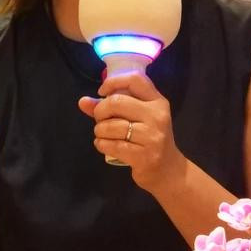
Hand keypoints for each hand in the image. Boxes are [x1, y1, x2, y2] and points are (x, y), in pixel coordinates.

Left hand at [79, 72, 190, 193]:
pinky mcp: (144, 156)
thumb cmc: (148, 140)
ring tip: (103, 135)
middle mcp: (157, 116)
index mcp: (157, 102)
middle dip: (100, 111)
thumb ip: (110, 107)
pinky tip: (104, 145)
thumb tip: (83, 101)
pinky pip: (112, 145)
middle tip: (100, 120)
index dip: (113, 82)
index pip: (135, 80)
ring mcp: (152, 136)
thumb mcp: (137, 119)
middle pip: (117, 101)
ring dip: (99, 131)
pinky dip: (102, 144)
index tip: (102, 93)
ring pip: (111, 125)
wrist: (168, 170)